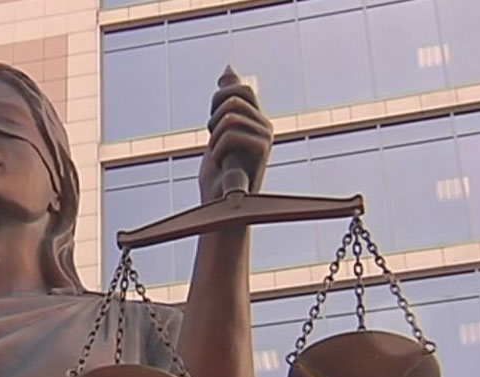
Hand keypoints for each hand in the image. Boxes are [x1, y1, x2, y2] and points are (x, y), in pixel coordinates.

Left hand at [197, 68, 272, 202]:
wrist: (221, 204)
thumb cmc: (219, 172)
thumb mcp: (217, 129)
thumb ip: (226, 99)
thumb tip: (229, 68)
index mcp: (256, 119)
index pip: (240, 88)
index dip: (219, 100)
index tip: (214, 125)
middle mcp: (266, 125)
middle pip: (233, 98)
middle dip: (214, 117)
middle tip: (216, 141)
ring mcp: (266, 136)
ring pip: (229, 117)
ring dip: (215, 138)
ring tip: (221, 156)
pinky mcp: (263, 147)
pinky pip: (231, 133)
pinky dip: (217, 149)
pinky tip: (225, 164)